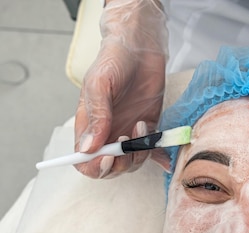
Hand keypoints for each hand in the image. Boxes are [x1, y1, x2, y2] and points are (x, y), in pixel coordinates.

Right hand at [74, 0, 167, 177]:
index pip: (85, 160)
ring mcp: (129, 133)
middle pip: (110, 168)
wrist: (140, 47)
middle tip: (128, 143)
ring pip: (132, 162)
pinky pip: (151, 151)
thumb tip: (88, 148)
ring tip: (141, 125)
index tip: (107, 157)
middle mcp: (108, 134)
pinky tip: (163, 157)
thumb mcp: (99, 84)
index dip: (94, 166)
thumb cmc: (113, 60)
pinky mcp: (148, 128)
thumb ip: (96, 116)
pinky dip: (157, 156)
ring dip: (138, 153)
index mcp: (88, 127)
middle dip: (120, 163)